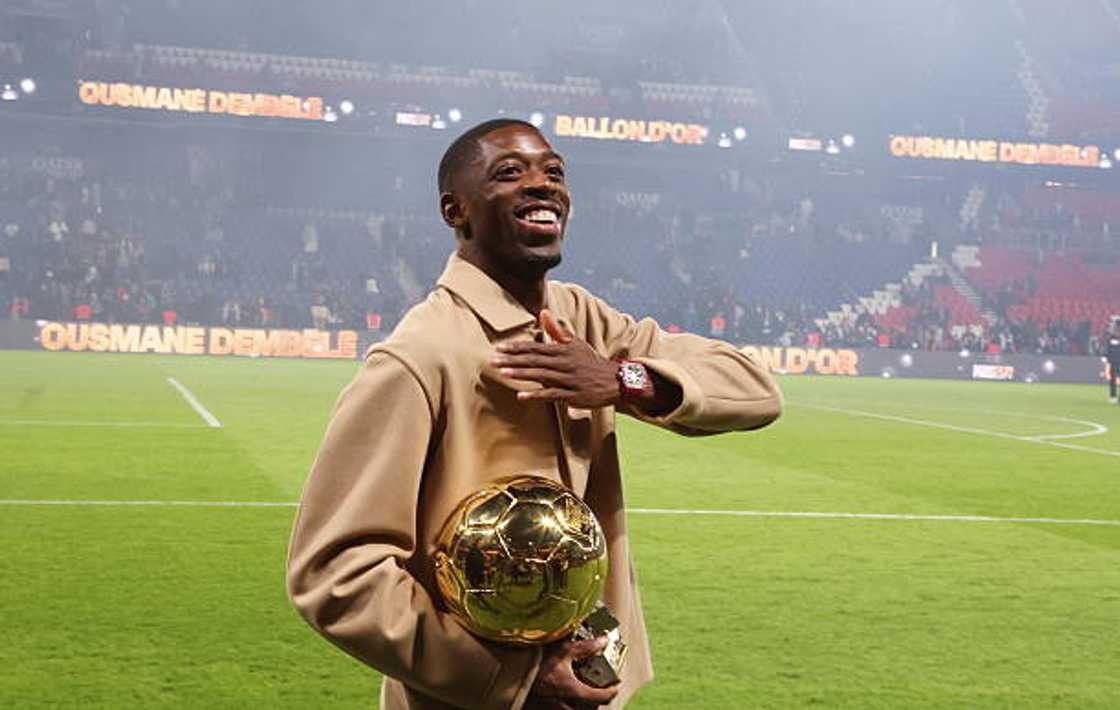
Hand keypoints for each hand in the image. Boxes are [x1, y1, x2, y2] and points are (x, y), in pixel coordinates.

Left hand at [493, 310, 619, 407]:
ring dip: (522, 374)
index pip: (536, 348)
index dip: (517, 348)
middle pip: (535, 360)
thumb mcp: (576, 344)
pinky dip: (537, 395)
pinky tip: (521, 396)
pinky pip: (552, 395)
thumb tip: (543, 312)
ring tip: (503, 373)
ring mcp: (569, 380)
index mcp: (563, 351)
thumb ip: (557, 330)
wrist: (615, 380)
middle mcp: (564, 363)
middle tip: (493, 360)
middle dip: (513, 360)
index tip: (499, 348)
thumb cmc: (590, 362)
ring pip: (542, 375)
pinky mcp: (573, 395)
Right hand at [527, 636, 618, 708]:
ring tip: (580, 694)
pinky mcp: (541, 708)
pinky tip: (560, 695)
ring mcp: (553, 709)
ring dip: (580, 705)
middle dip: (595, 703)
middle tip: (598, 691)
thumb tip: (604, 640)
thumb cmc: (537, 662)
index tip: (615, 685)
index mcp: (575, 692)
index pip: (602, 698)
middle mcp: (566, 705)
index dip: (611, 692)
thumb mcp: (564, 650)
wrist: (511, 674)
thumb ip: (586, 647)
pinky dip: (564, 705)